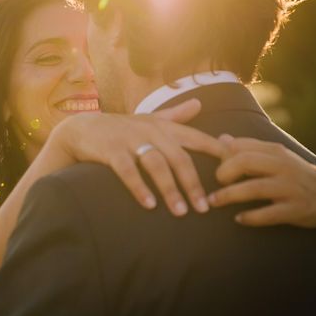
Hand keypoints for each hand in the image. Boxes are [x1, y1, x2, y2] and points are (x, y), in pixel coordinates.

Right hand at [52, 98, 226, 216]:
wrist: (80, 130)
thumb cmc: (119, 129)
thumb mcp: (147, 119)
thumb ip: (174, 115)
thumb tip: (198, 103)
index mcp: (162, 126)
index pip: (196, 138)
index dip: (217, 153)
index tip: (234, 172)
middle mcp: (149, 131)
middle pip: (179, 157)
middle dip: (194, 183)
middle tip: (205, 207)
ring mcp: (129, 140)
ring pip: (156, 165)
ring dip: (170, 189)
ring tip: (180, 212)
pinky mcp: (110, 151)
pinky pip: (127, 171)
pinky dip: (139, 188)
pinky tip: (149, 205)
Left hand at [208, 135, 315, 228]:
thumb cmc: (295, 174)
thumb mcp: (276, 157)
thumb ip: (249, 148)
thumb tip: (222, 138)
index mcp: (275, 151)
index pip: (241, 146)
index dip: (222, 155)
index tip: (214, 165)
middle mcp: (283, 166)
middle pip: (245, 161)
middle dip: (224, 172)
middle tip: (215, 182)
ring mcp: (290, 188)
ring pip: (254, 188)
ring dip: (229, 195)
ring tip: (213, 201)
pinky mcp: (296, 209)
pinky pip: (269, 214)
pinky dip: (251, 217)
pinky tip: (239, 219)